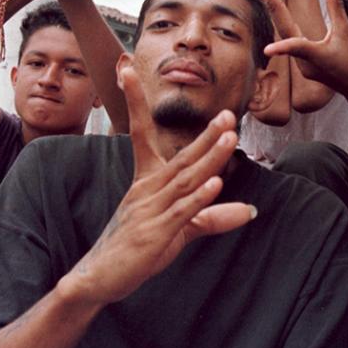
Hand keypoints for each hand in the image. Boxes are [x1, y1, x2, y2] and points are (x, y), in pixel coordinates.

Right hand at [62, 67, 255, 305]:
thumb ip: (211, 216)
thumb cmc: (136, 248)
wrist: (97, 278)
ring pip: (185, 179)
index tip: (127, 69)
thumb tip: (249, 210)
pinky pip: (182, 211)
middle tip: (227, 113)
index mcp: (147, 181)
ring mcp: (150, 210)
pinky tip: (216, 182)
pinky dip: (199, 197)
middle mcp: (147, 190)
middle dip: (205, 134)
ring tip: (230, 137)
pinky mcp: (155, 233)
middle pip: (180, 156)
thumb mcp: (178, 230)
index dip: (136, 102)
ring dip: (209, 157)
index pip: (140, 133)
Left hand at [261, 0, 347, 100]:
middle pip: (286, 32)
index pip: (297, 48)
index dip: (282, 48)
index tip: (266, 50)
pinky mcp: (303, 67)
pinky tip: (279, 11)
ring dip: (279, 15)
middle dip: (274, 8)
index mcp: (316, 57)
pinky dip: (288, 27)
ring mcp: (302, 67)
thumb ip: (336, 5)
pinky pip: (293, 44)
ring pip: (288, 37)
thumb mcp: (347, 32)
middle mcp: (305, 64)